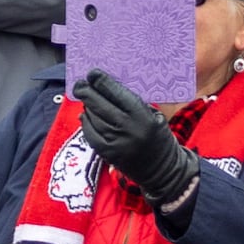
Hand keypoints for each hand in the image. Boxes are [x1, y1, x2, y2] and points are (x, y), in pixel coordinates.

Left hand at [75, 71, 201, 210]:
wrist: (163, 170)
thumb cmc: (158, 137)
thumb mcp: (154, 116)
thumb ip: (133, 104)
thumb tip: (108, 88)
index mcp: (141, 115)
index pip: (116, 93)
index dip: (101, 81)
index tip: (92, 74)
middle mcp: (127, 128)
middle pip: (99, 104)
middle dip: (86, 91)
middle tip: (80, 84)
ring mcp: (115, 142)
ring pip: (93, 118)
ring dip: (87, 106)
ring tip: (85, 99)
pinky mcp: (108, 154)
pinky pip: (90, 134)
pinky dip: (86, 123)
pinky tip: (85, 116)